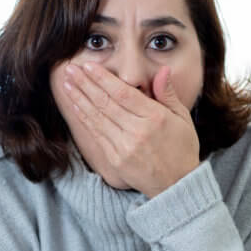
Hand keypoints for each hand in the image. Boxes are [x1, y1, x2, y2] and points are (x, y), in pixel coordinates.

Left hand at [63, 62, 199, 196]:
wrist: (176, 185)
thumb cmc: (181, 149)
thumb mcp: (183, 119)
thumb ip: (168, 94)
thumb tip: (163, 70)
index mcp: (155, 118)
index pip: (123, 93)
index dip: (103, 78)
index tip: (89, 65)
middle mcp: (137, 132)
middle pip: (106, 103)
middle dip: (85, 84)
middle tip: (70, 70)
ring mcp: (125, 147)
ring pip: (97, 118)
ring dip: (80, 99)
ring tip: (67, 84)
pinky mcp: (116, 160)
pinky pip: (97, 135)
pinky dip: (85, 119)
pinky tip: (76, 106)